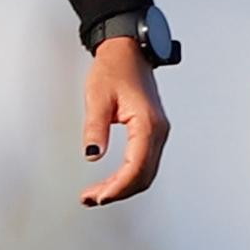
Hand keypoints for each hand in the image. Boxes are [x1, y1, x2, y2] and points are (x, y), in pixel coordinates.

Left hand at [78, 36, 170, 206]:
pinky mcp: (152, 132)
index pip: (137, 167)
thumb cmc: (113, 68)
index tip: (98, 197)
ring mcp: (158, 132)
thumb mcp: (97, 97)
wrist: (128, 50)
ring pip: (145, 172)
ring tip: (96, 194)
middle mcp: (158, 131)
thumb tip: (91, 155)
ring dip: (122, 186)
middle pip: (143, 176)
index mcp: (148, 124)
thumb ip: (95, 128)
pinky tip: (111, 181)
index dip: (117, 187)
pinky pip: (144, 162)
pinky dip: (128, 176)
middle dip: (118, 192)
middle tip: (91, 199)